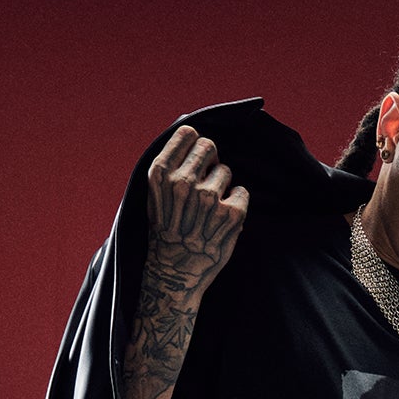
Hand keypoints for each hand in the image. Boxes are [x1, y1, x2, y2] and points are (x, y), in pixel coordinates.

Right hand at [145, 123, 249, 297]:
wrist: (174, 275)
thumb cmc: (166, 231)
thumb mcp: (156, 194)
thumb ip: (171, 163)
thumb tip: (190, 124)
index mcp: (161, 174)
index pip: (188, 133)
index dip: (194, 147)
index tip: (194, 163)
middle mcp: (184, 182)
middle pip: (210, 146)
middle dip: (210, 162)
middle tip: (205, 185)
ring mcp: (208, 198)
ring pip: (226, 171)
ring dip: (221, 187)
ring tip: (209, 211)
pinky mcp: (231, 213)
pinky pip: (242, 191)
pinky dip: (236, 205)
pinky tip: (222, 221)